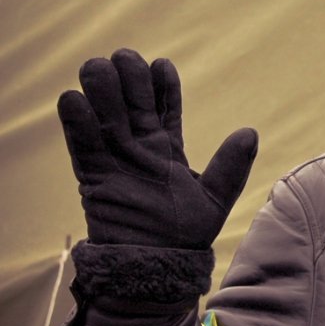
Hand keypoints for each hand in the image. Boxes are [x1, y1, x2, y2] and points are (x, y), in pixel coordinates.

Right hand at [58, 49, 257, 249]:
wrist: (157, 266)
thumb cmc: (186, 234)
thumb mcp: (216, 198)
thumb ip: (231, 166)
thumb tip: (250, 132)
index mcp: (168, 147)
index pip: (164, 105)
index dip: (162, 84)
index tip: (162, 65)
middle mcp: (139, 146)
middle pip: (131, 102)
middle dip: (128, 77)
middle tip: (125, 58)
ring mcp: (115, 158)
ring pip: (105, 115)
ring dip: (100, 89)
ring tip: (100, 68)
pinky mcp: (92, 175)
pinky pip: (81, 144)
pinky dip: (76, 122)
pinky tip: (73, 98)